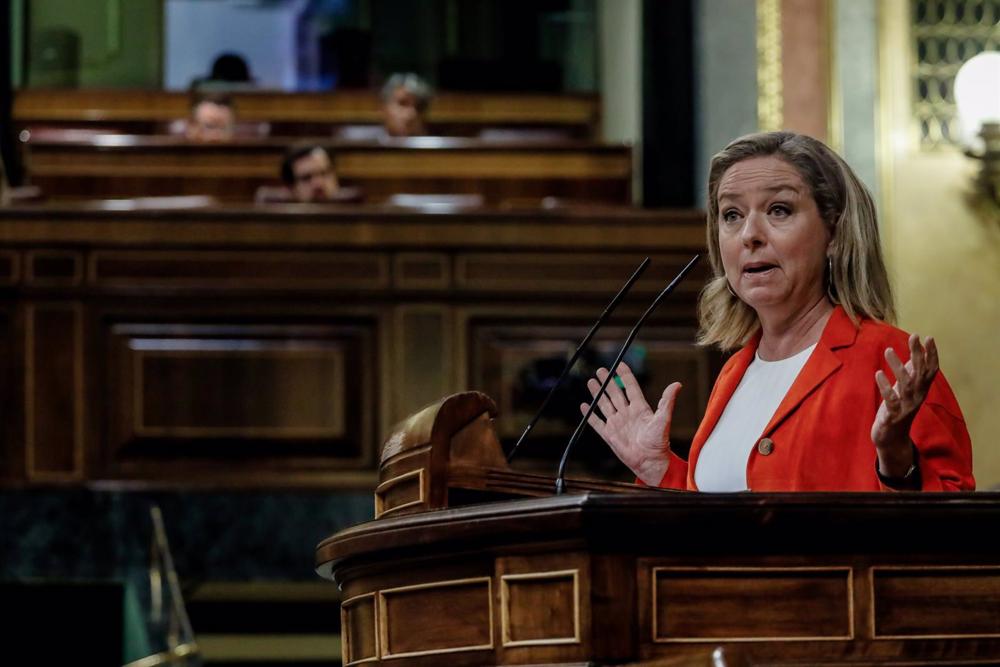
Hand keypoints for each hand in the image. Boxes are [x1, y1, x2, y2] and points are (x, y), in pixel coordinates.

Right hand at [580, 362, 681, 485]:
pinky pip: (597, 422)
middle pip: (615, 393)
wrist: (650, 462)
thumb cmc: (659, 442)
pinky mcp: (609, 435)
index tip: (619, 364)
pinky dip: (590, 414)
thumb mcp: (663, 419)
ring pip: (604, 404)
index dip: (625, 376)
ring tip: (591, 382)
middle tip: (600, 370)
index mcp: (640, 408)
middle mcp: (627, 414)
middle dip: (607, 382)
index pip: (630, 387)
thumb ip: (667, 401)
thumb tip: (677, 384)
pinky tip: (584, 406)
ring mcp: (617, 423)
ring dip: (598, 393)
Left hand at [871, 334, 938, 476]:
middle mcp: (916, 398)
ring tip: (888, 350)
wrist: (892, 439)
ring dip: (898, 366)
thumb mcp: (905, 390)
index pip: (931, 370)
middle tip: (914, 337)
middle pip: (920, 374)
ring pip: (905, 385)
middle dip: (918, 354)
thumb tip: (916, 354)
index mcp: (920, 391)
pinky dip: (885, 386)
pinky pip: (890, 400)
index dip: (932, 355)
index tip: (929, 337)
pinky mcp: (892, 416)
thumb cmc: (898, 409)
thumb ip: (911, 373)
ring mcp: (905, 407)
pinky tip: (878, 373)